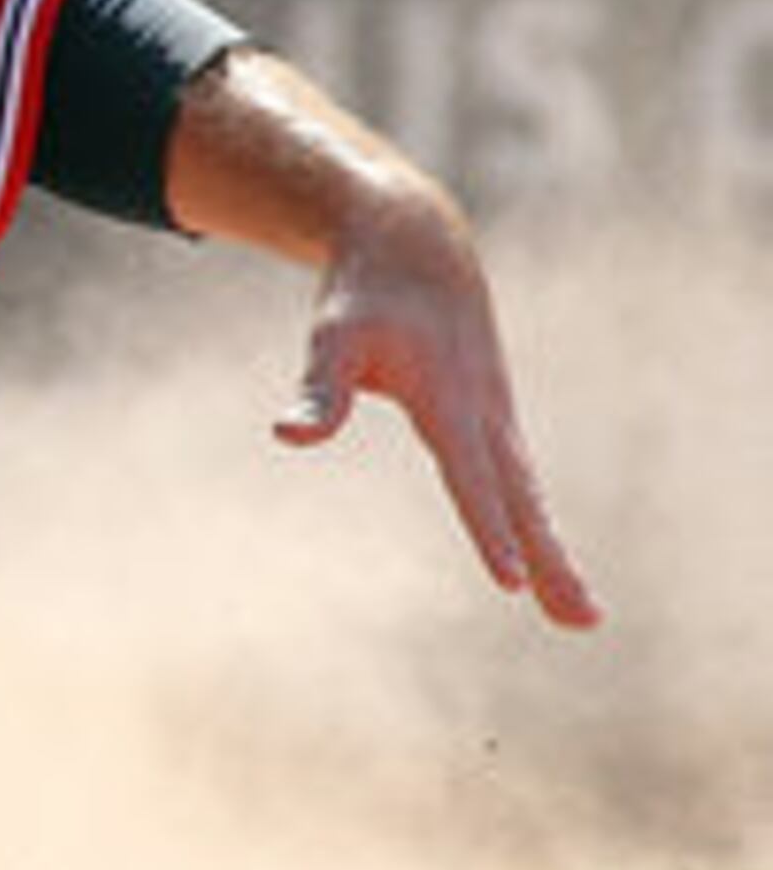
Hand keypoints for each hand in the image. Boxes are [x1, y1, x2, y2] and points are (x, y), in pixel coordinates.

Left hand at [169, 47, 598, 629]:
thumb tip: (289, 435)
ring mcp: (497, 419)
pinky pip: (520, 486)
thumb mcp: (333, 336)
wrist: (413, 246)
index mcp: (450, 401)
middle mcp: (486, 416)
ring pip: (529, 498)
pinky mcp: (493, 421)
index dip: (489, 528)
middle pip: (522, 501)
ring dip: (554, 556)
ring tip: (578, 617)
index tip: (509, 581)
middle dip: (549, 561)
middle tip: (580, 622)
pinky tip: (544, 566)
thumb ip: (320, 389)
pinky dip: (536, 527)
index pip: (471, 478)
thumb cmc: (364, 295)